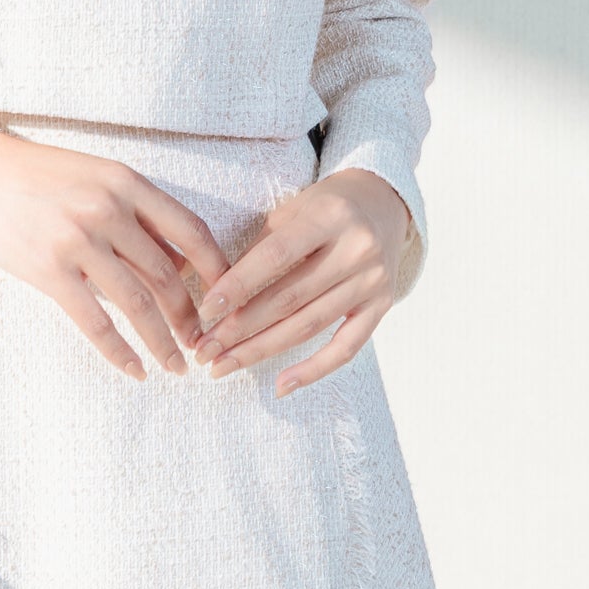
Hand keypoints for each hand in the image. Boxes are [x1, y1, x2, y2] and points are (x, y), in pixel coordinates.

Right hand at [0, 129, 231, 380]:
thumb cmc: (38, 176)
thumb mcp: (97, 178)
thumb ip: (137, 215)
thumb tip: (178, 263)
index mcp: (127, 183)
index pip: (191, 232)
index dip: (217, 271)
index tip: (227, 301)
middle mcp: (108, 210)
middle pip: (168, 275)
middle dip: (190, 318)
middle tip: (201, 344)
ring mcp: (78, 241)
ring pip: (138, 303)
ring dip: (162, 341)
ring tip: (176, 366)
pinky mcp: (49, 270)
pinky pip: (95, 322)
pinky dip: (119, 351)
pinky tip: (134, 369)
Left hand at [192, 168, 412, 396]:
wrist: (383, 204)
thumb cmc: (326, 208)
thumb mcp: (293, 211)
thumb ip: (261, 249)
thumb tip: (219, 297)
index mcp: (330, 217)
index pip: (275, 256)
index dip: (238, 285)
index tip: (205, 310)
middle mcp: (357, 249)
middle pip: (289, 298)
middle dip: (240, 328)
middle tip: (204, 349)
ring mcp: (372, 281)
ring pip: (309, 325)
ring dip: (262, 350)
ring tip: (224, 365)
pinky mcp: (382, 307)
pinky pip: (346, 347)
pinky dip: (313, 370)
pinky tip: (281, 385)